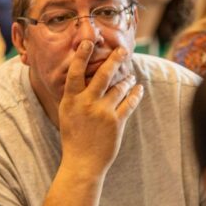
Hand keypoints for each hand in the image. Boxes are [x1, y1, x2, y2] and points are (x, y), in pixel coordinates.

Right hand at [59, 40, 143, 175]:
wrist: (82, 163)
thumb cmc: (74, 138)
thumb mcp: (67, 114)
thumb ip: (74, 96)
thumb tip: (83, 77)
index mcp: (71, 100)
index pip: (75, 72)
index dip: (81, 56)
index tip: (88, 42)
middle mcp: (87, 104)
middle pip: (103, 74)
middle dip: (114, 59)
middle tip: (122, 50)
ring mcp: (103, 112)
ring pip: (119, 87)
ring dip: (127, 79)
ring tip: (130, 76)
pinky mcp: (116, 122)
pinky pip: (130, 102)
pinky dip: (136, 93)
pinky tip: (138, 88)